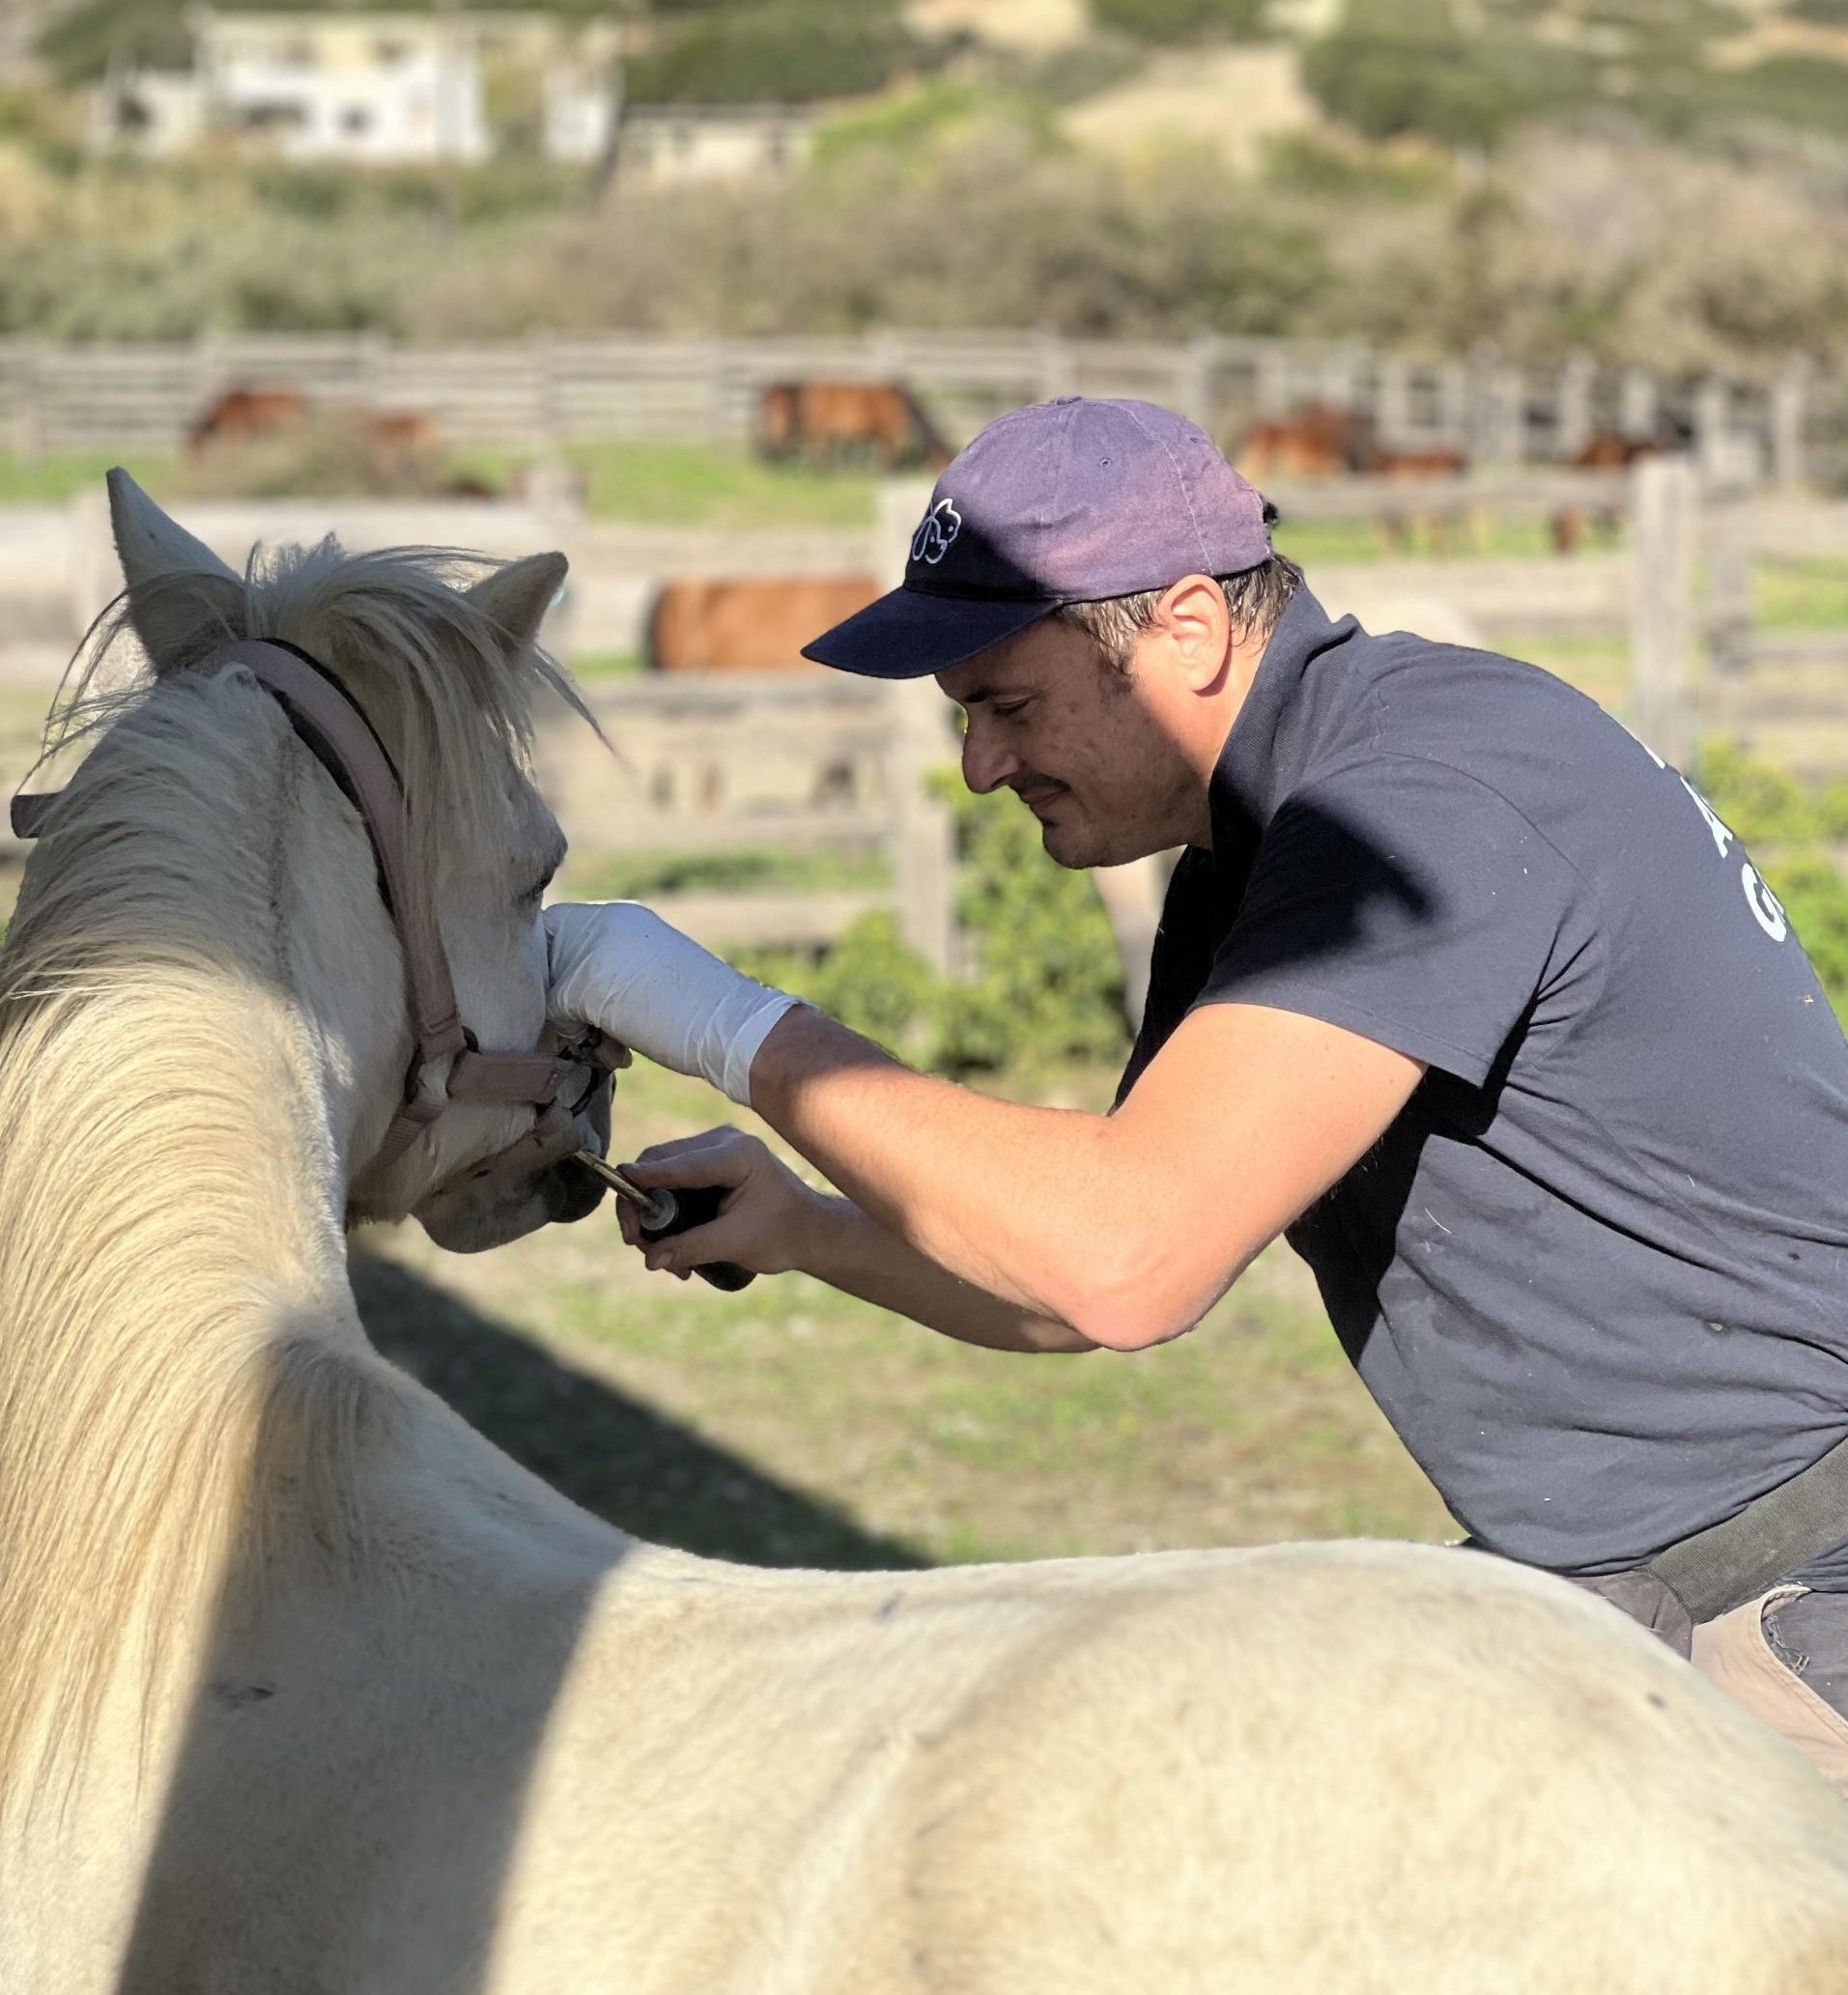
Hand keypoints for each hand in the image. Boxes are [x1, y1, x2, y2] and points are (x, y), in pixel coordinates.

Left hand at [545, 901, 797, 1107]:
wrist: (734, 1027)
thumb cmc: (699, 1016)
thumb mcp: (646, 981)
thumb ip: (605, 976)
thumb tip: (554, 1002)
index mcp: (621, 917)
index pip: (553, 937)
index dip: (560, 978)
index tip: (585, 1014)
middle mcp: (603, 920)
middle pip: (542, 961)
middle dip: (562, 1003)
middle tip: (600, 1034)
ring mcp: (594, 948)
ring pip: (548, 990)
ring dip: (574, 1026)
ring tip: (614, 1046)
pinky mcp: (587, 981)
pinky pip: (554, 1014)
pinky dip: (580, 1041)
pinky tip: (622, 1053)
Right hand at [613, 1127, 830, 1280]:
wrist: (808, 1231)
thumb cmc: (783, 1233)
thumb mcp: (736, 1243)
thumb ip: (691, 1248)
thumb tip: (650, 1261)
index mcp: (737, 1154)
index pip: (680, 1163)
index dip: (647, 1176)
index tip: (620, 1183)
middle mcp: (721, 1143)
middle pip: (660, 1164)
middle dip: (642, 1206)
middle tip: (638, 1245)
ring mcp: (713, 1150)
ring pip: (660, 1175)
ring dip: (652, 1215)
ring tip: (661, 1257)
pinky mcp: (707, 1165)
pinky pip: (671, 1182)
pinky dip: (664, 1211)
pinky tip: (672, 1247)